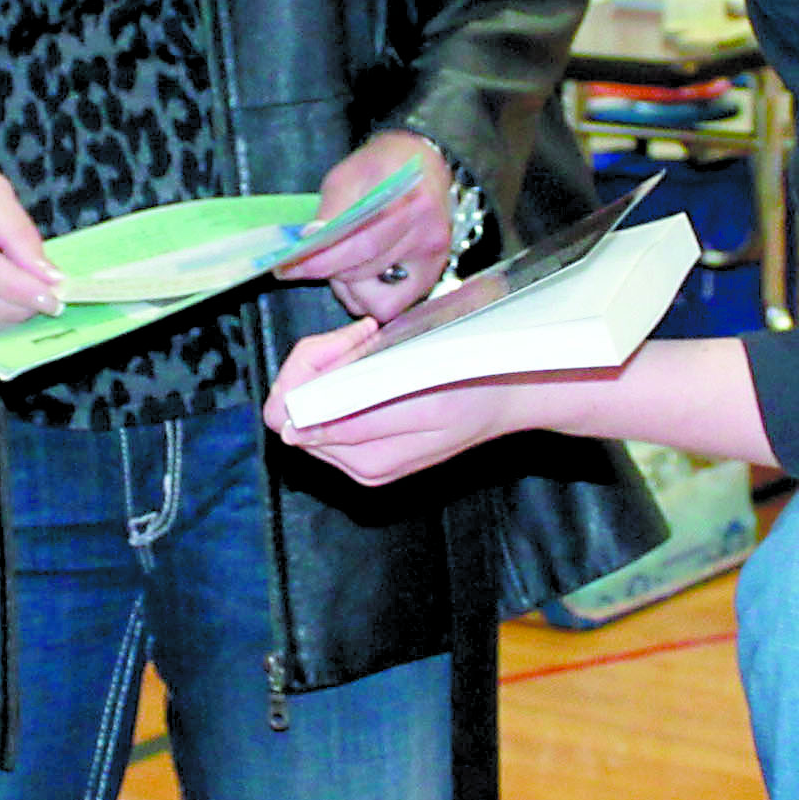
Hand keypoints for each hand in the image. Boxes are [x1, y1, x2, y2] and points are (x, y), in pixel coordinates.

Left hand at [262, 321, 540, 484]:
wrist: (510, 392)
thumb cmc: (476, 391)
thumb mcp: (421, 401)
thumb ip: (355, 418)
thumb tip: (293, 429)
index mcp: (365, 459)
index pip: (288, 415)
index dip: (306, 369)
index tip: (346, 344)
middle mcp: (354, 462)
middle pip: (292, 408)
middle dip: (317, 362)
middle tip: (360, 337)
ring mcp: (358, 453)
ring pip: (307, 401)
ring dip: (331, 363)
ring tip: (370, 344)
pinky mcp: (365, 440)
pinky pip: (328, 401)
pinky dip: (341, 370)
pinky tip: (372, 357)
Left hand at [282, 130, 457, 321]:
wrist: (419, 163)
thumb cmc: (381, 167)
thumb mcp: (347, 176)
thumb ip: (331, 210)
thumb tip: (310, 241)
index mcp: (409, 202)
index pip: (360, 244)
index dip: (320, 261)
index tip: (287, 268)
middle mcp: (427, 234)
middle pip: (365, 272)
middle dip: (328, 273)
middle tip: (308, 263)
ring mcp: (432, 259)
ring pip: (376, 298)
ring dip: (348, 288)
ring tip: (340, 265)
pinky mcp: (430, 277)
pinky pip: (391, 307)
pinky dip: (368, 298)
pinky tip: (360, 276)